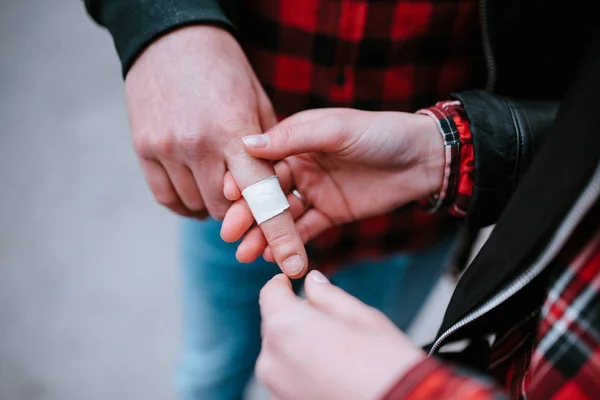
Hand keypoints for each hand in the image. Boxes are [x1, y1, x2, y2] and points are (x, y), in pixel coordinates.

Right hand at [125, 26, 307, 276]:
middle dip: (244, 212)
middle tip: (251, 199)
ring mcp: (165, 148)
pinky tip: (199, 188)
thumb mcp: (259, 101)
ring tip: (223, 181)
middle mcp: (197, 144)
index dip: (280, 234)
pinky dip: (187, 202)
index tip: (293, 266)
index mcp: (235, 131)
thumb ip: (270, 147)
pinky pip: (167, 198)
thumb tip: (278, 190)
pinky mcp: (142, 149)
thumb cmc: (226, 71)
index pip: (262, 195)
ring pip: (198, 207)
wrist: (172, 38)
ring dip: (216, 206)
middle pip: (227, 210)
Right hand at [220, 108, 442, 262]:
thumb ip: (295, 136)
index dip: (244, 180)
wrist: (423, 159)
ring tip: (246, 253)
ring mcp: (315, 191)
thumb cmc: (381, 133)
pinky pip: (306, 229)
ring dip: (265, 233)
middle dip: (249, 213)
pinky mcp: (331, 213)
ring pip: (283, 215)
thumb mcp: (337, 128)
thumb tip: (248, 143)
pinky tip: (272, 255)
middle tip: (230, 233)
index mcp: (297, 140)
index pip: (262, 162)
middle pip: (268, 193)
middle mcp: (301, 165)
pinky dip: (290, 242)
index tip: (226, 195)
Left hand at [256, 272, 424, 399]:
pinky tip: (331, 375)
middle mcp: (272, 359)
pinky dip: (301, 373)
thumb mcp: (362, 317)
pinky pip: (286, 380)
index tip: (291, 282)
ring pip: (279, 354)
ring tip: (335, 354)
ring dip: (297, 347)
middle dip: (294, 318)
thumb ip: (329, 295)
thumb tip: (313, 282)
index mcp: (287, 326)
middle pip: (275, 325)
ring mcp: (275, 387)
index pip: (269, 294)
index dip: (281, 284)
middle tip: (328, 322)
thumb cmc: (386, 367)